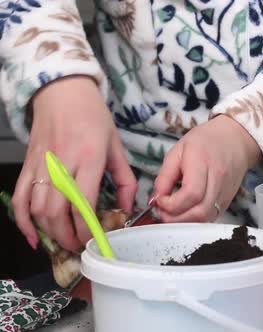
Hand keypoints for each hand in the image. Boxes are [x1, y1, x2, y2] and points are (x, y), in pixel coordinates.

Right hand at [11, 76, 136, 251]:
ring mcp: (40, 167)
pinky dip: (23, 221)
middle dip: (69, 236)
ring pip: (37, 209)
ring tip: (65, 242)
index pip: (83, 203)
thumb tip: (128, 208)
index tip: (97, 240)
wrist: (62, 93)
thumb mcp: (117, 146)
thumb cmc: (93, 118)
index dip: (87, 228)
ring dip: (50, 232)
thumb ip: (125, 179)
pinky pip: (19, 199)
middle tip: (81, 246)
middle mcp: (61, 165)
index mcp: (88, 159)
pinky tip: (34, 237)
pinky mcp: (27, 166)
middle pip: (57, 212)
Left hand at [153, 115, 260, 221]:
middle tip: (162, 211)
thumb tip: (155, 199)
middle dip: (175, 218)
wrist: (235, 139)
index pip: (190, 194)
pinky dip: (195, 219)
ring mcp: (225, 193)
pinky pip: (211, 217)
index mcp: (203, 163)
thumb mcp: (178, 151)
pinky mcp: (228, 201)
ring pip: (205, 218)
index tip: (159, 200)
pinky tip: (186, 212)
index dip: (170, 204)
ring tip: (172, 213)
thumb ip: (164, 176)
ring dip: (185, 221)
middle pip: (199, 211)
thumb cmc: (205, 141)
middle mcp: (218, 180)